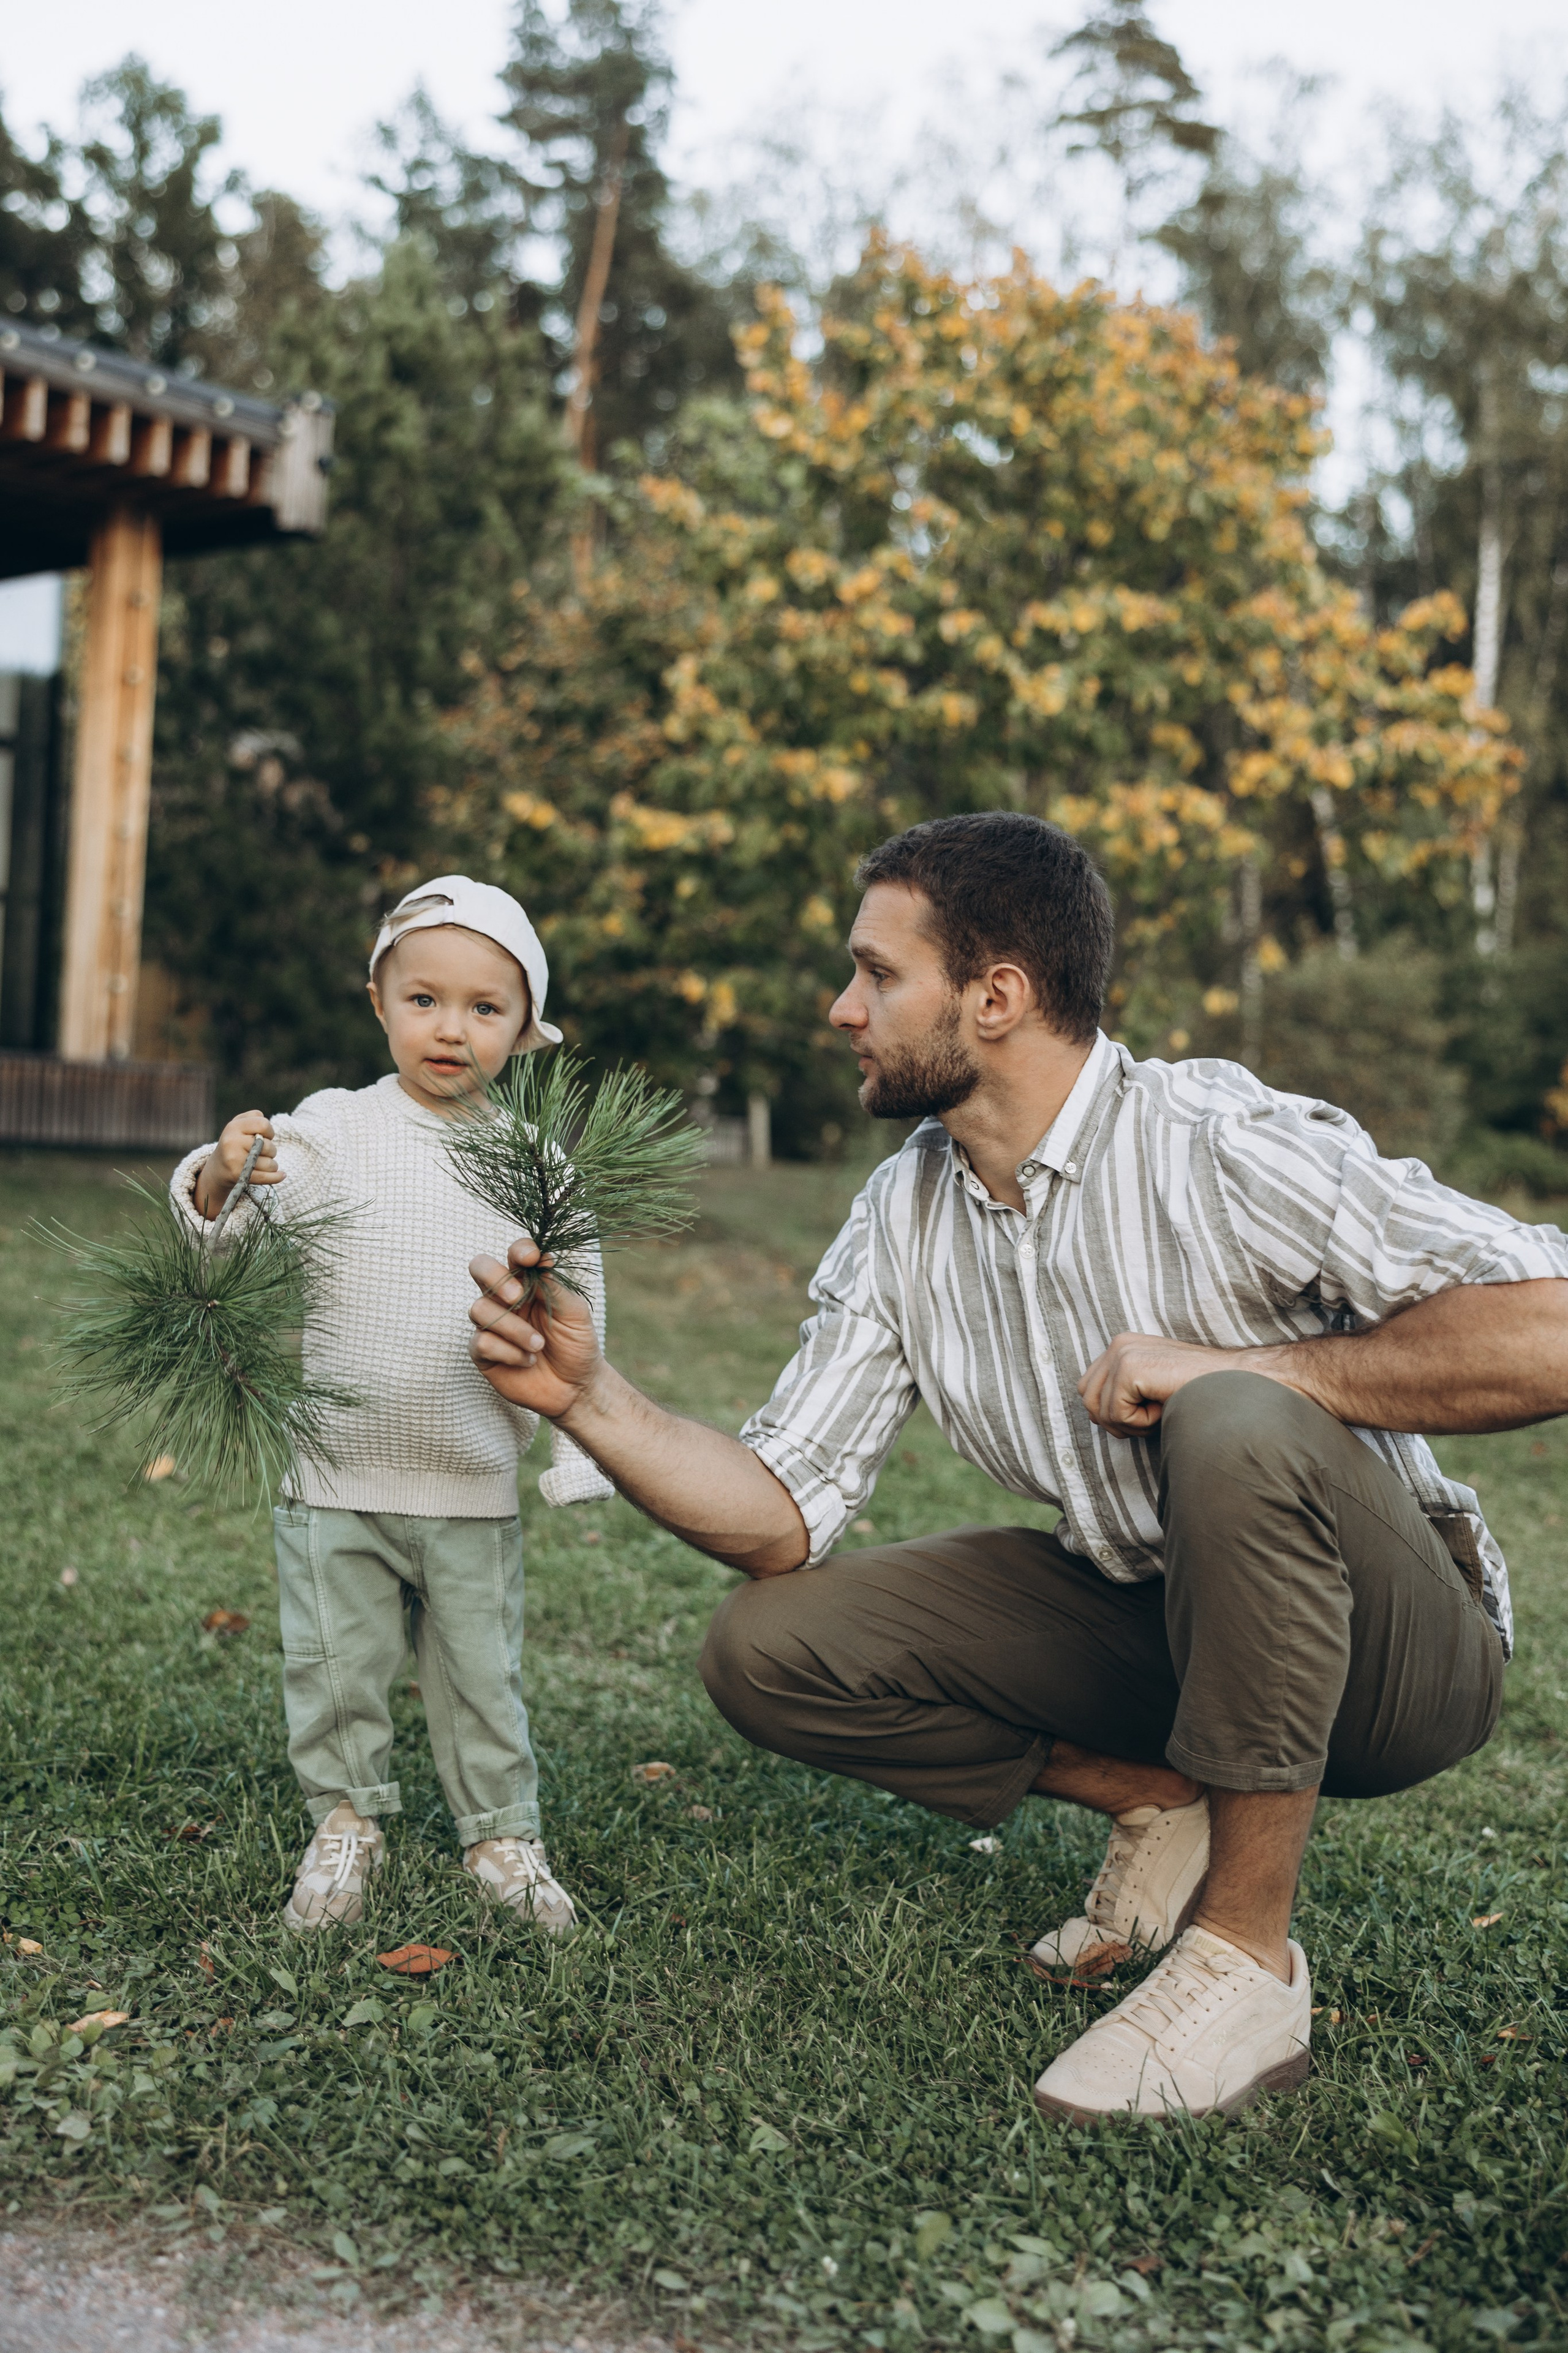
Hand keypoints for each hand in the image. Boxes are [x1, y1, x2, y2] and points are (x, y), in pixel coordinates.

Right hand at [194, 1111, 278, 1217]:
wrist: (218, 1168)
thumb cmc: (235, 1142)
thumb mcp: (239, 1124)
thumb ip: (255, 1118)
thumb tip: (268, 1130)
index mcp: (233, 1127)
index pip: (263, 1124)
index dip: (269, 1131)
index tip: (265, 1137)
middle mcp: (232, 1142)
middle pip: (268, 1146)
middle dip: (271, 1150)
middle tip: (262, 1152)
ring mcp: (234, 1160)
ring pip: (269, 1163)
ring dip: (271, 1164)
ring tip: (262, 1163)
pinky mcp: (238, 1176)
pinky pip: (265, 1177)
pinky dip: (276, 1177)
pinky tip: (282, 1175)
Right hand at [468, 1237, 602, 1420]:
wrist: (576, 1386)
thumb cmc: (576, 1344)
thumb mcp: (574, 1312)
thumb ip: (554, 1285)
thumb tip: (542, 1257)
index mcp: (528, 1282)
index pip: (515, 1254)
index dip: (519, 1250)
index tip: (532, 1258)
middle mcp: (505, 1298)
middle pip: (480, 1268)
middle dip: (496, 1279)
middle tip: (517, 1297)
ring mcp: (491, 1324)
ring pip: (479, 1309)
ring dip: (513, 1328)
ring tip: (538, 1345)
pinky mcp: (483, 1352)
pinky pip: (481, 1342)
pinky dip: (508, 1352)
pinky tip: (528, 1361)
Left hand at [1078, 1332, 1249, 1436]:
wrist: (1236, 1383)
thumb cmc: (1197, 1391)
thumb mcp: (1152, 1389)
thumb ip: (1123, 1393)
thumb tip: (1094, 1415)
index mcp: (1122, 1346)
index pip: (1088, 1390)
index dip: (1111, 1413)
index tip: (1146, 1413)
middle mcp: (1118, 1344)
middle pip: (1088, 1401)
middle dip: (1117, 1421)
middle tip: (1152, 1418)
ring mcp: (1123, 1353)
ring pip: (1100, 1411)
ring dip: (1131, 1424)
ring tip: (1160, 1411)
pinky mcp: (1130, 1367)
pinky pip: (1117, 1413)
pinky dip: (1142, 1422)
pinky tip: (1165, 1406)